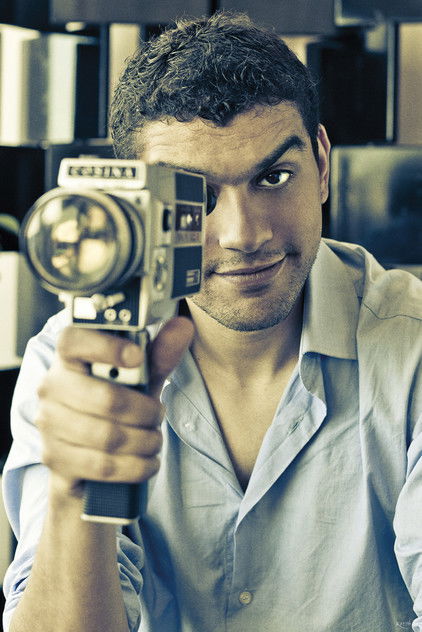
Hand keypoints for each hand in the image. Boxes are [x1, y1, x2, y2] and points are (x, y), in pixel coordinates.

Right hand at [36, 317, 193, 497]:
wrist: (87, 460)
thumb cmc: (114, 408)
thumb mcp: (138, 380)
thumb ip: (159, 355)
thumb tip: (183, 326)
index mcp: (69, 359)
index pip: (73, 341)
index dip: (105, 346)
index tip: (137, 355)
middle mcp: (52, 388)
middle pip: (106, 398)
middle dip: (145, 411)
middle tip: (158, 414)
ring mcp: (49, 425)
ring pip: (108, 436)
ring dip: (144, 441)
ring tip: (154, 439)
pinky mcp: (56, 460)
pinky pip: (104, 466)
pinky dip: (136, 466)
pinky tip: (148, 461)